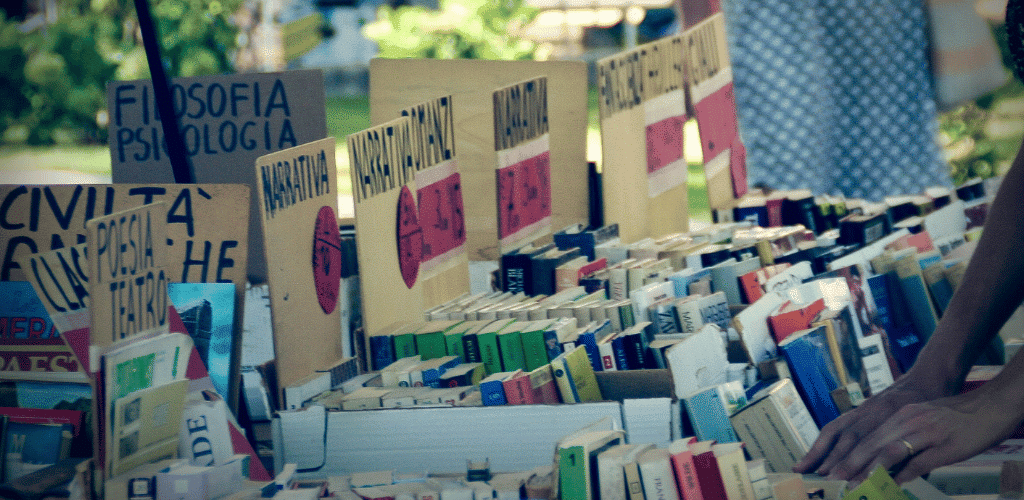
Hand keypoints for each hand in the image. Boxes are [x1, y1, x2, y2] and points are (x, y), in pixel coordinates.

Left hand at [802, 386, 1021, 484]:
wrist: (985, 407)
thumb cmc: (951, 417)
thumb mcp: (918, 421)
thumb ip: (898, 437)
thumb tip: (881, 460)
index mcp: (898, 415)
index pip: (864, 435)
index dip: (844, 452)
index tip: (827, 467)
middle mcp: (906, 421)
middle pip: (871, 443)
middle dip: (848, 462)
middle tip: (831, 478)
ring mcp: (925, 432)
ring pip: (890, 451)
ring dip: (869, 469)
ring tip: (853, 483)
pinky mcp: (943, 445)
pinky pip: (918, 462)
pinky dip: (902, 474)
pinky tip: (889, 485)